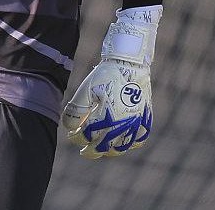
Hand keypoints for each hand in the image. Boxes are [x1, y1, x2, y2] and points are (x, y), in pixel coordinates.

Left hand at [62, 5, 161, 158]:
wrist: (130, 62)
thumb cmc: (105, 75)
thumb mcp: (86, 89)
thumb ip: (76, 110)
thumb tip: (69, 128)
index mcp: (107, 116)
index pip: (88, 136)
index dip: (77, 138)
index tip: (72, 136)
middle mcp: (123, 123)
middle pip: (104, 146)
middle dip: (91, 150)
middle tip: (84, 151)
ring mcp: (136, 122)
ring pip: (122, 146)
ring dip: (110, 151)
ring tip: (101, 151)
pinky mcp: (145, 118)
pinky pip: (139, 138)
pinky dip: (130, 144)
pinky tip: (122, 144)